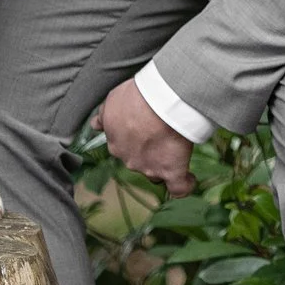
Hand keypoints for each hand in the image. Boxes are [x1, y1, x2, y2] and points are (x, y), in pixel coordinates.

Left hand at [94, 78, 194, 196]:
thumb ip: (104, 117)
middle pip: (139, 161)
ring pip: (156, 172)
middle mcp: (129, 159)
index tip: (145, 130)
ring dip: (164, 163)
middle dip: (148, 151)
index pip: (123, 147)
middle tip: (162, 131)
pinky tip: (189, 178)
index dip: (134, 140)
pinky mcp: (171, 171)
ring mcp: (149, 168)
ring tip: (177, 148)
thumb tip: (96, 125)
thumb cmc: (137, 96)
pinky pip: (178, 187)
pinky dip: (185, 184)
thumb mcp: (113, 101)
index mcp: (115, 143)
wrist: (160, 102)